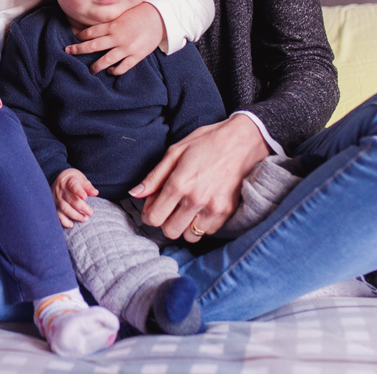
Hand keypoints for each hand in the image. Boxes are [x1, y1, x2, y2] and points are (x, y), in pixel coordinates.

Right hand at [53, 168, 98, 227]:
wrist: (57, 178)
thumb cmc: (72, 180)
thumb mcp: (81, 178)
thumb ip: (88, 186)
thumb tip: (95, 193)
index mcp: (69, 181)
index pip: (73, 185)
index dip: (79, 191)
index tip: (85, 197)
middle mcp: (61, 190)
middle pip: (70, 199)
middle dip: (81, 207)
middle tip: (91, 213)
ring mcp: (56, 198)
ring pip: (64, 208)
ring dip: (75, 215)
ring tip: (85, 219)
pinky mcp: (54, 206)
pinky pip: (57, 214)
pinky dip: (64, 221)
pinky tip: (71, 224)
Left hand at [66, 2, 163, 74]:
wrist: (160, 18)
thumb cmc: (140, 13)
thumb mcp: (122, 13)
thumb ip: (109, 20)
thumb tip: (93, 24)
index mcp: (112, 25)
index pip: (90, 32)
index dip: (80, 36)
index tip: (74, 38)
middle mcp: (117, 37)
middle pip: (92, 46)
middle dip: (78, 50)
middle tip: (68, 52)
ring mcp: (127, 48)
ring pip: (106, 60)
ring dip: (95, 66)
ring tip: (90, 70)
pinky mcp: (136, 55)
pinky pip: (123, 67)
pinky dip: (115, 70)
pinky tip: (110, 71)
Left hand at [129, 114, 268, 240]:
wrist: (242, 141)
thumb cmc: (206, 142)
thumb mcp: (175, 151)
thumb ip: (154, 177)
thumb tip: (135, 194)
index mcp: (179, 183)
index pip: (154, 217)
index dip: (148, 216)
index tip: (151, 209)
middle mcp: (196, 200)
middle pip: (170, 231)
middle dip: (165, 223)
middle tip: (168, 210)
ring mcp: (213, 208)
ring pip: (190, 236)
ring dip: (184, 226)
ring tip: (185, 210)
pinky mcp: (228, 211)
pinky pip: (208, 231)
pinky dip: (201, 224)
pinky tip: (201, 209)